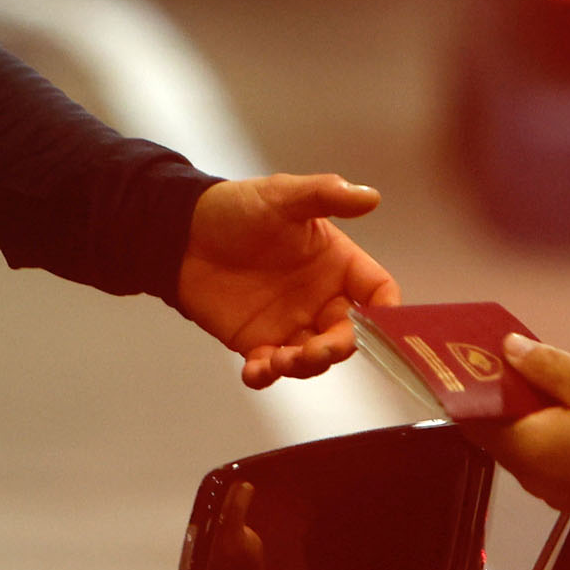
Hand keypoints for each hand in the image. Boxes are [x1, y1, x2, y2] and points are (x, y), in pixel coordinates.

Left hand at [176, 174, 399, 388]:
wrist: (182, 232)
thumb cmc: (238, 209)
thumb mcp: (283, 195)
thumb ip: (325, 194)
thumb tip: (370, 196)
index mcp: (336, 264)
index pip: (377, 292)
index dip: (387, 312)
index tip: (380, 326)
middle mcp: (320, 298)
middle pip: (349, 335)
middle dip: (338, 348)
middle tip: (315, 351)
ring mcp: (289, 323)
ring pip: (313, 358)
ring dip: (303, 366)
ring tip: (278, 360)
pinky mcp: (256, 341)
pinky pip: (269, 368)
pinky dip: (266, 375)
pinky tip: (255, 370)